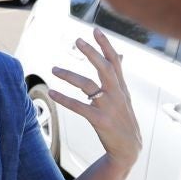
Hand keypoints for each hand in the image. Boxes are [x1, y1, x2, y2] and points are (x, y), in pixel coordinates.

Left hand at [49, 28, 141, 170]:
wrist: (129, 149)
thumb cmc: (123, 119)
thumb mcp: (125, 96)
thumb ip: (118, 76)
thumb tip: (121, 55)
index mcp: (121, 87)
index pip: (115, 62)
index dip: (105, 45)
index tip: (95, 30)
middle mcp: (116, 94)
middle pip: (104, 69)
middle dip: (91, 53)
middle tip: (77, 40)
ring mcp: (109, 107)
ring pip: (88, 86)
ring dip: (69, 76)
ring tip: (53, 69)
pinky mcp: (100, 121)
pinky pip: (79, 107)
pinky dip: (64, 99)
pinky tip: (51, 92)